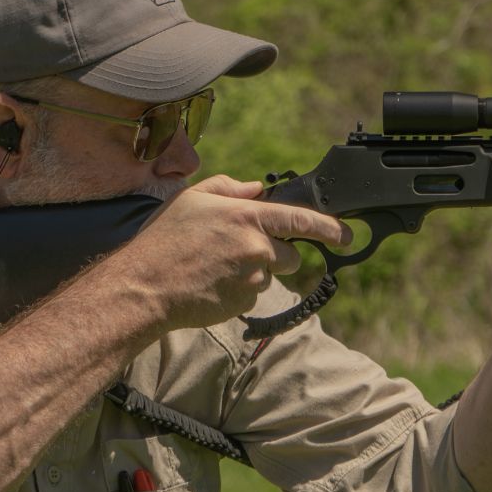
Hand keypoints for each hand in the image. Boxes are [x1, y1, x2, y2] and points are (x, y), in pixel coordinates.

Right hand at [128, 175, 351, 331]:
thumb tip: (257, 188)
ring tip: (215, 268)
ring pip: (269, 275)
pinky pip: (252, 295)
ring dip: (253, 272)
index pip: (301, 219)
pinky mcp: (245, 302)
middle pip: (290, 254)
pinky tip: (212, 284)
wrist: (144, 286)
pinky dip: (238, 290)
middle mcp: (256, 247)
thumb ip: (229, 189)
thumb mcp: (192, 199)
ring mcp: (252, 278)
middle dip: (276, 254)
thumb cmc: (163, 240)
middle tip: (237, 252)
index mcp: (247, 216)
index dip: (330, 227)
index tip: (347, 235)